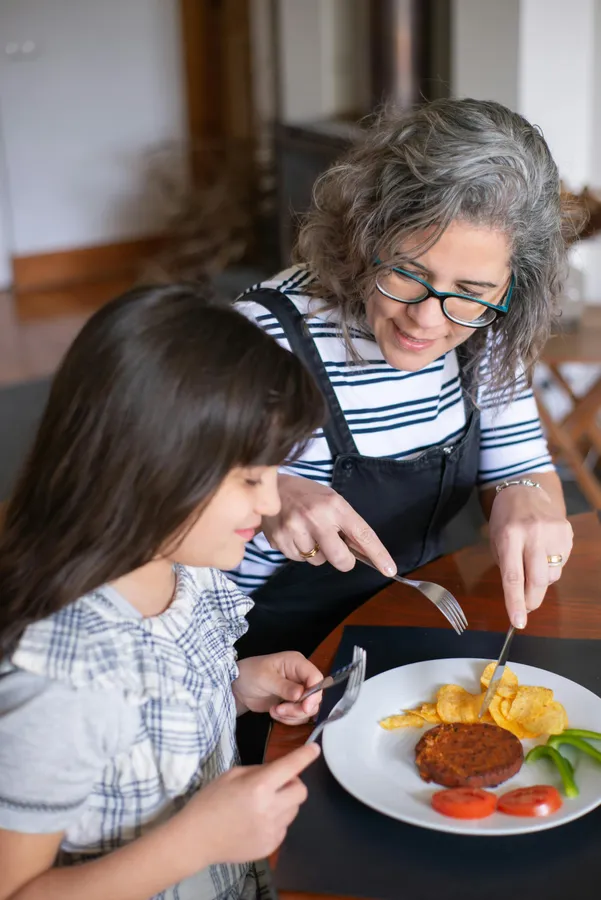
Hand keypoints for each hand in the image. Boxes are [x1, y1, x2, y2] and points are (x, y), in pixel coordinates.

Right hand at [172, 744, 319, 867]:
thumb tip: (279, 771)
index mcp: (259, 786)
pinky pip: (283, 827)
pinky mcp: (270, 846)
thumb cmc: (210, 801)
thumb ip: (259, 771)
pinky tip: (255, 822)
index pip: (291, 767)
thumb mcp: (232, 775)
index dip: (305, 756)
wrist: (196, 839)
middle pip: (301, 791)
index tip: (315, 749)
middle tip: (276, 784)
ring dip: (284, 803)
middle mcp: (270, 809)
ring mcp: (272, 830)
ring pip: (294, 810)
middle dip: (292, 783)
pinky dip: (275, 821)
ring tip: (261, 806)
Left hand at [233, 651, 323, 723]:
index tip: (304, 707)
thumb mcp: (265, 678)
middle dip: (299, 708)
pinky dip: (288, 718)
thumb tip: (300, 695)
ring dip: (292, 714)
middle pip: (315, 696)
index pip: (316, 677)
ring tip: (275, 711)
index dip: (314, 693)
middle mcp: (301, 676)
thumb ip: (284, 687)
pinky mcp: (292, 703)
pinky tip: (274, 712)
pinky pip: (300, 716)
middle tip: (281, 710)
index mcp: (296, 663)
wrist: (238, 688)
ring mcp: (298, 690)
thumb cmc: (250, 674)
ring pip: (308, 709)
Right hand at [262, 474, 396, 575]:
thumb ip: (347, 524)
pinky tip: (295, 535)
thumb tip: (363, 551)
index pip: (362, 534)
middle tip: (339, 551)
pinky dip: (300, 551)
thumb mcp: (332, 500)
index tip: (389, 569)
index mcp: (335, 506)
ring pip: (318, 561)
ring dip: (318, 553)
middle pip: (340, 559)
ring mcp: (295, 529)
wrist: (270, 487)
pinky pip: (298, 559)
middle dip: (343, 561)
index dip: (378, 554)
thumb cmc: (307, 495)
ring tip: (308, 533)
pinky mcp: (279, 540)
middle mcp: (316, 517)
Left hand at [488, 482, 572, 627]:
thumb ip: (507, 567)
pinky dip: (551, 566)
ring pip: (552, 575)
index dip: (515, 603)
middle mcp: (533, 534)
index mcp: (509, 536)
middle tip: (526, 607)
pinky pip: (561, 564)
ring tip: (531, 563)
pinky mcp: (567, 533)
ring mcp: (553, 532)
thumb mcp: (496, 540)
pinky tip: (543, 551)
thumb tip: (518, 599)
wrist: (526, 491)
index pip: (513, 577)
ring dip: (541, 580)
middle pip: (538, 581)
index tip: (518, 622)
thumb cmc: (506, 519)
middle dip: (532, 600)